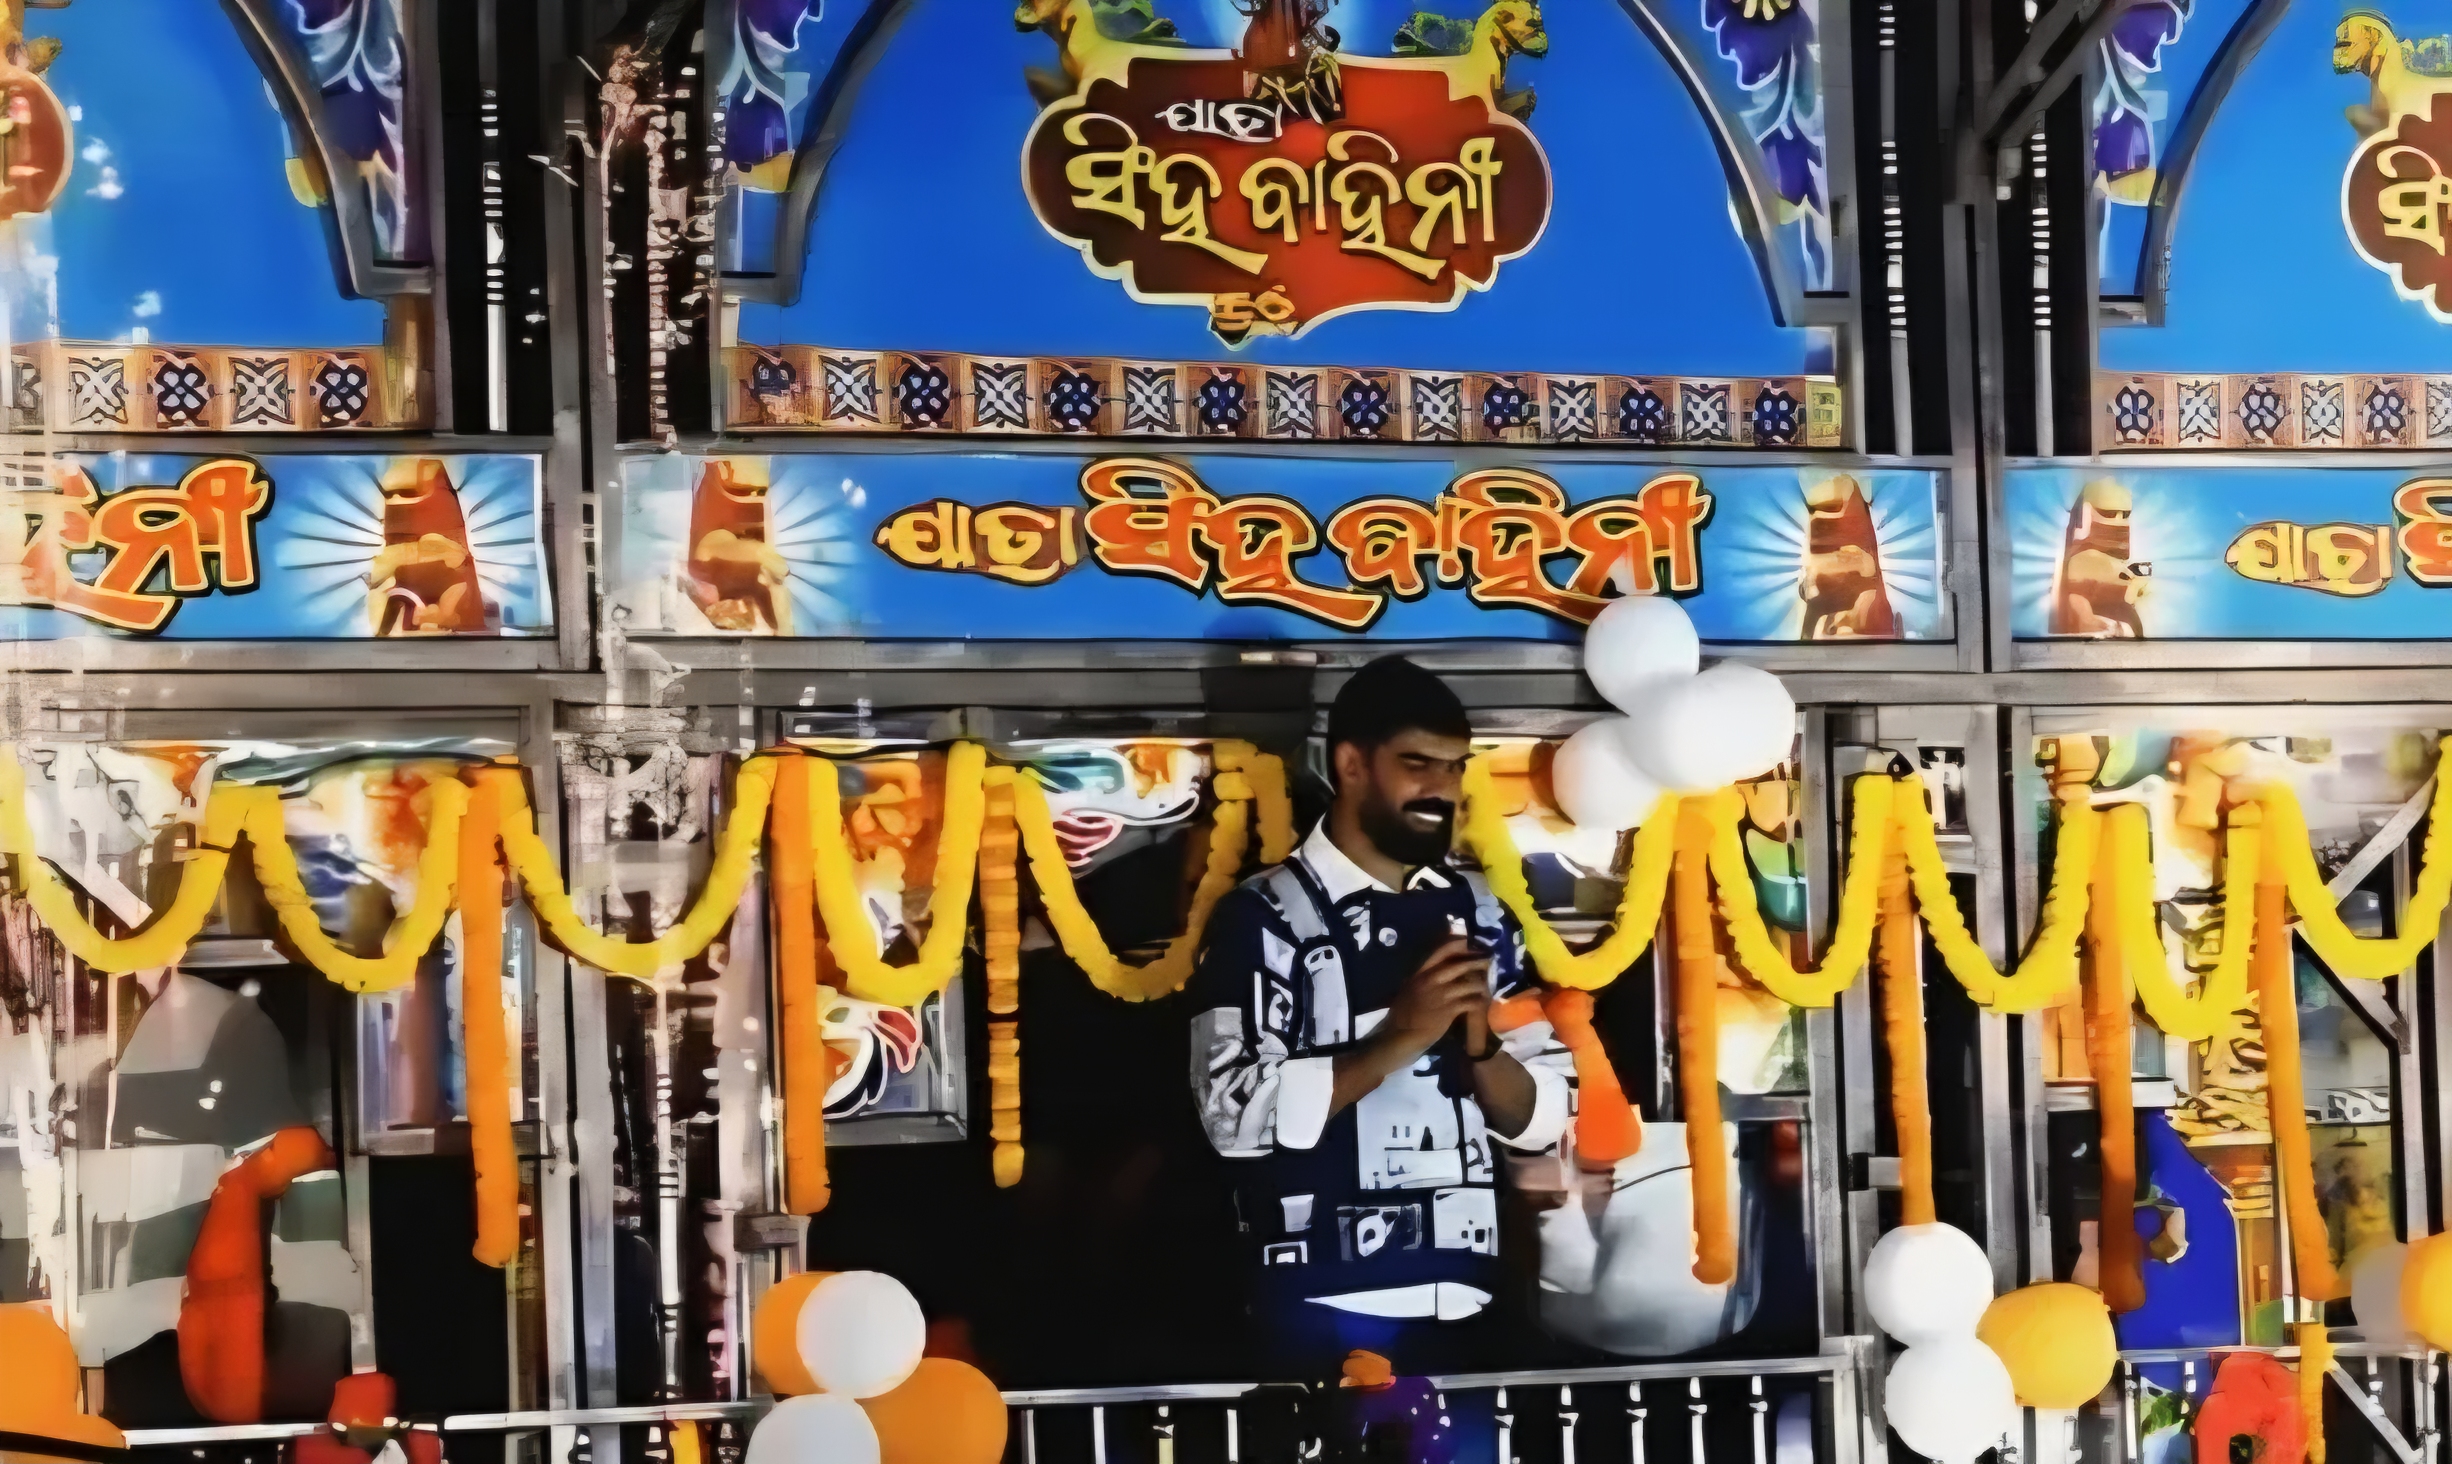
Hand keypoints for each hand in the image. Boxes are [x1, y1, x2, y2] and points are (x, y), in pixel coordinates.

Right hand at [1376, 936, 1489, 1063]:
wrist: (1401, 1035)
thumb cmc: (1404, 1013)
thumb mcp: (1410, 987)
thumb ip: (1425, 977)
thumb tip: (1441, 967)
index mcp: (1421, 972)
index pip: (1443, 950)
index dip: (1460, 944)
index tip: (1472, 942)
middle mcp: (1432, 980)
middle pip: (1461, 965)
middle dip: (1478, 961)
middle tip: (1489, 961)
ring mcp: (1442, 995)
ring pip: (1470, 983)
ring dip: (1482, 984)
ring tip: (1488, 985)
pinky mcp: (1450, 1010)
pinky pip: (1471, 1002)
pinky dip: (1480, 1001)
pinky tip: (1483, 1002)